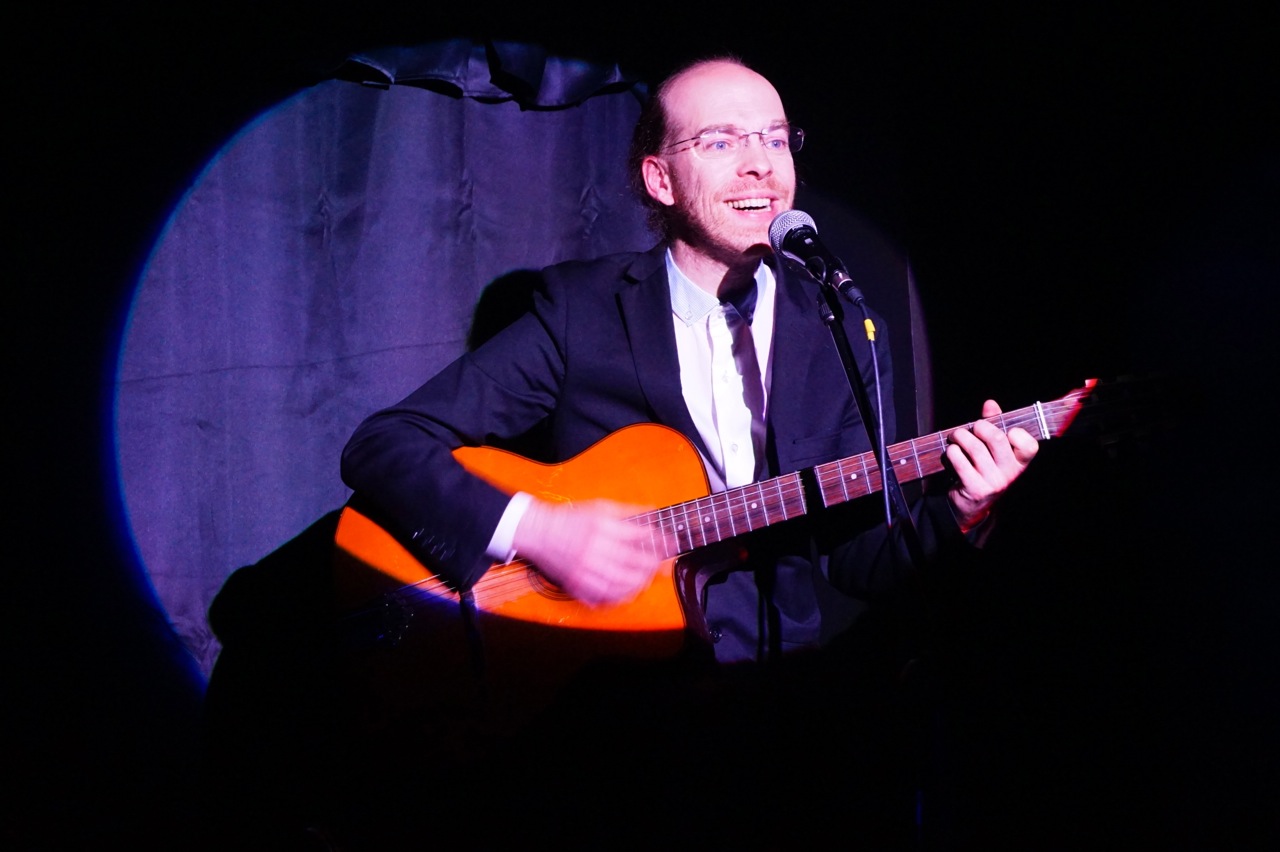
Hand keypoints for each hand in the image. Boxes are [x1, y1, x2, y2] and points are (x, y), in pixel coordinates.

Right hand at [511, 498, 668, 605]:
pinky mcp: (576, 584)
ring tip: (648, 579)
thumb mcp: (600, 507)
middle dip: (652, 565)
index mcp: (600, 526)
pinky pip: (602, 596)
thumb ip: (628, 511)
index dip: (657, 540)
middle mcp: (592, 549)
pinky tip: (629, 591)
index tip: (670, 543)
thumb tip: (653, 511)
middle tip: (664, 566)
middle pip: (631, 562)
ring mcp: (584, 569)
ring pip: (619, 583)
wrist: (539, 533)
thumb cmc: (570, 519)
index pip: (637, 535)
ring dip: (639, 583)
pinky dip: (619, 596)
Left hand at [945, 399, 1039, 530]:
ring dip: (961, 436)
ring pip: (975, 448)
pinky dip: (952, 452)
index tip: (1004, 431)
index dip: (1016, 433)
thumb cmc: (984, 469)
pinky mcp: (975, 488)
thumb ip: (994, 425)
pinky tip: (952, 452)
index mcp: (1020, 463)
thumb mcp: (993, 450)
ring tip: (956, 436)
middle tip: (971, 428)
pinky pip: (960, 461)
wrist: (971, 505)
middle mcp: (1010, 474)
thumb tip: (990, 404)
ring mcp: (993, 482)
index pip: (1029, 445)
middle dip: (979, 427)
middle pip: (996, 439)